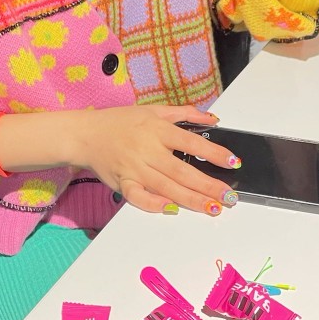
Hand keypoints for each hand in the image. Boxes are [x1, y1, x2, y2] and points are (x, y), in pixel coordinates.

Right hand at [68, 105, 239, 215]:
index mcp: (156, 129)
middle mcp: (147, 150)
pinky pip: (139, 197)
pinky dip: (154, 204)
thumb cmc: (119, 122)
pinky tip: (171, 209)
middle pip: (182, 171)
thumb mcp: (153, 110)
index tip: (232, 162)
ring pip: (166, 187)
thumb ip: (184, 113)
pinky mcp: (122, 183)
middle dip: (208, 185)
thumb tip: (212, 118)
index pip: (190, 141)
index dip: (213, 153)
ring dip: (191, 199)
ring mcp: (134, 168)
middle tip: (229, 197)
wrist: (85, 134)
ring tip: (212, 207)